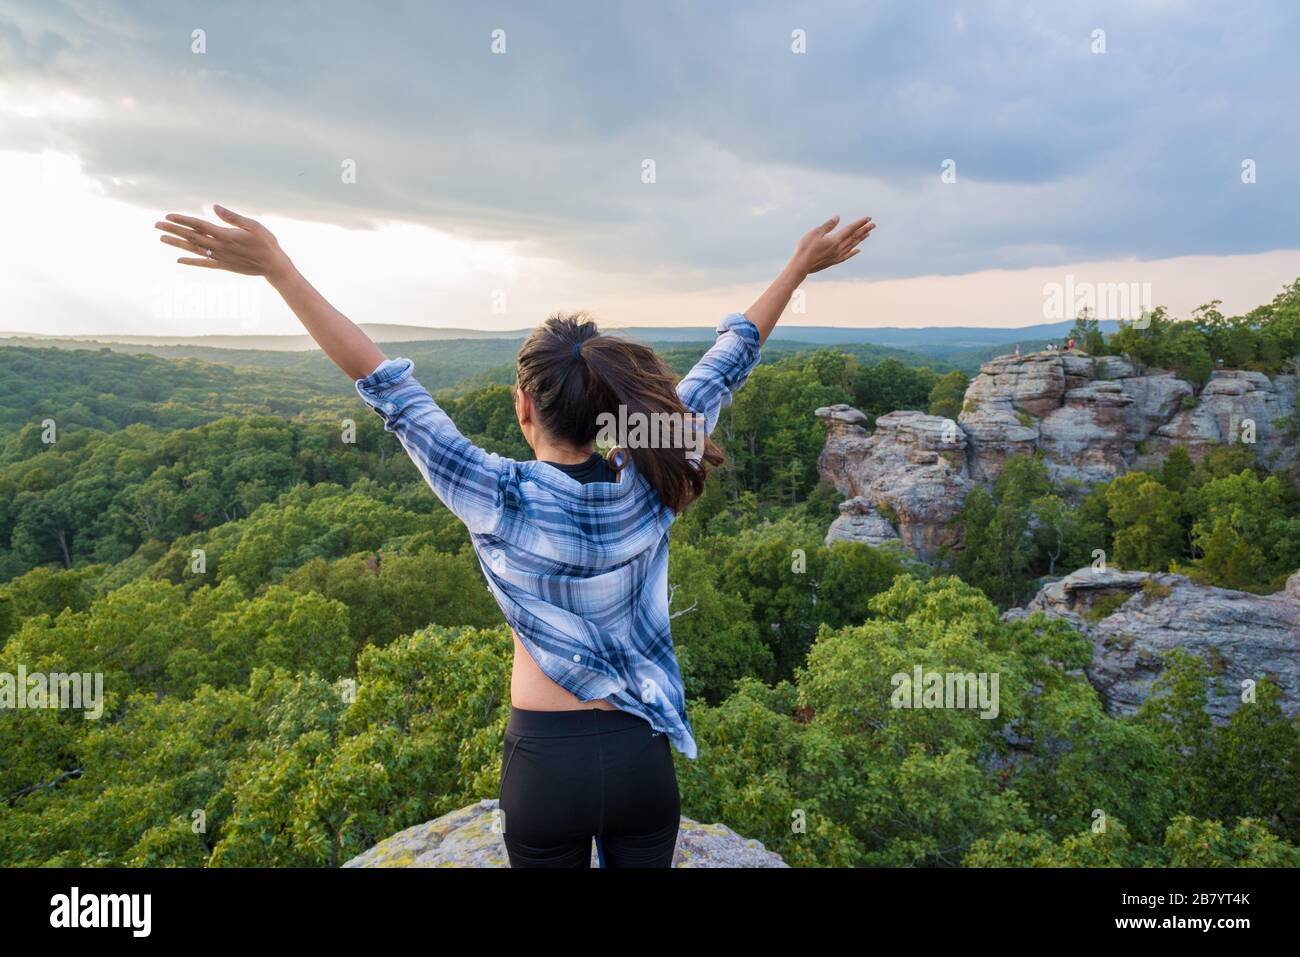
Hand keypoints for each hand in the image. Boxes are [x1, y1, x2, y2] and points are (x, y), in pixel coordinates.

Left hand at [154, 205, 292, 280]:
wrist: (274, 266)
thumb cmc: (266, 243)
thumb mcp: (253, 225)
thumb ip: (232, 217)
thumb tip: (214, 207)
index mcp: (226, 235)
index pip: (199, 226)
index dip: (182, 220)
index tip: (168, 216)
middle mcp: (219, 247)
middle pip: (192, 237)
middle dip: (173, 230)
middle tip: (157, 225)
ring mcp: (220, 258)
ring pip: (194, 249)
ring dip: (177, 244)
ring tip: (162, 238)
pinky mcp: (224, 266)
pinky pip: (204, 263)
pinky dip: (190, 262)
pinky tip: (178, 261)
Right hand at [792, 214, 874, 273]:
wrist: (801, 266)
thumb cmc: (805, 248)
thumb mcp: (815, 233)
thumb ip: (828, 225)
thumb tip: (838, 218)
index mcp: (835, 240)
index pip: (851, 229)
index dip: (860, 223)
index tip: (868, 218)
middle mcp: (839, 248)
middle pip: (854, 237)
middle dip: (864, 230)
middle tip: (873, 224)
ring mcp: (837, 256)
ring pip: (852, 246)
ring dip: (860, 239)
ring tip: (868, 234)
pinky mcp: (833, 261)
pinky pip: (847, 256)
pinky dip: (853, 252)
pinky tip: (858, 250)